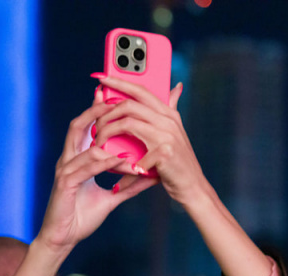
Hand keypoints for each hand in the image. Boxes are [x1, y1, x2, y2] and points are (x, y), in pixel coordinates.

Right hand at [36, 96, 156, 256]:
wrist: (64, 239)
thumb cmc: (81, 217)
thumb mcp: (111, 198)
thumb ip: (129, 185)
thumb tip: (150, 175)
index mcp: (77, 160)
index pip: (86, 128)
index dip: (96, 109)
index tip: (113, 94)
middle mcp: (68, 160)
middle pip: (78, 125)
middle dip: (95, 109)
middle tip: (114, 96)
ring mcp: (64, 170)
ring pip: (83, 143)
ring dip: (105, 135)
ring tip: (124, 124)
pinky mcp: (64, 184)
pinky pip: (85, 167)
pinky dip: (103, 161)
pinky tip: (118, 158)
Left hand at [92, 77, 207, 206]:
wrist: (192, 186)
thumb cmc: (178, 162)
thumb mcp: (176, 131)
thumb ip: (171, 108)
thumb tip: (176, 86)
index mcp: (168, 113)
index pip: (141, 90)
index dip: (119, 81)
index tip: (100, 77)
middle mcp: (168, 120)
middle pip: (129, 104)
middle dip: (106, 113)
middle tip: (95, 126)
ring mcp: (167, 135)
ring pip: (127, 123)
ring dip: (107, 133)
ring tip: (98, 143)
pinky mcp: (164, 153)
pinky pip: (133, 155)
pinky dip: (121, 165)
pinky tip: (114, 172)